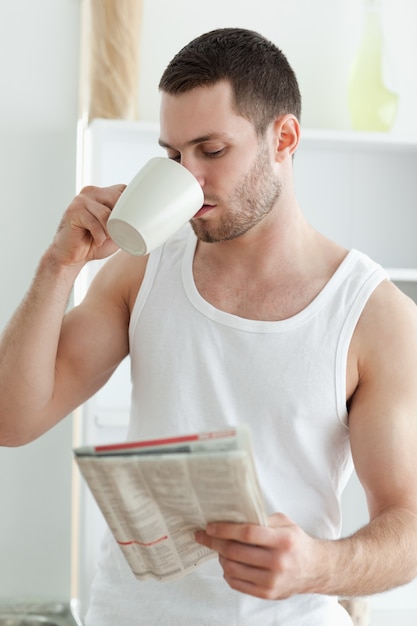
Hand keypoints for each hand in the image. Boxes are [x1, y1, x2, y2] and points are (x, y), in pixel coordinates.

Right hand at [50, 184, 125, 265]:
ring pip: (106, 213)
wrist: (72, 256)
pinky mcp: (73, 211)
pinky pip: (94, 223)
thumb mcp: (116, 230)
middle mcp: (91, 192)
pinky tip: (97, 241)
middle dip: (119, 220)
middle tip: (114, 234)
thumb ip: (127, 220)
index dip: (129, 205)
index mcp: (102, 193)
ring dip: (109, 230)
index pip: (123, 190)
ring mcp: (80, 200)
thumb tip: (146, 218)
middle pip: (116, 199)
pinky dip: (99, 236)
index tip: (131, 220)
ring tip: (105, 238)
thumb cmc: (94, 243)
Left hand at [195, 513, 323, 599]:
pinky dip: (227, 572)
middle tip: (204, 536)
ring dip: (220, 557)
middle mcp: (278, 562)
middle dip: (215, 542)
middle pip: (236, 551)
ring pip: (233, 568)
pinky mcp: (268, 594)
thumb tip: (233, 516)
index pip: (247, 533)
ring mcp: (272, 581)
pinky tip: (228, 562)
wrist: (314, 568)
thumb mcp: (284, 522)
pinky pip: (237, 584)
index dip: (225, 529)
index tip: (209, 527)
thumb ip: (261, 518)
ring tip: (219, 548)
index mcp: (283, 540)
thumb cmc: (296, 542)